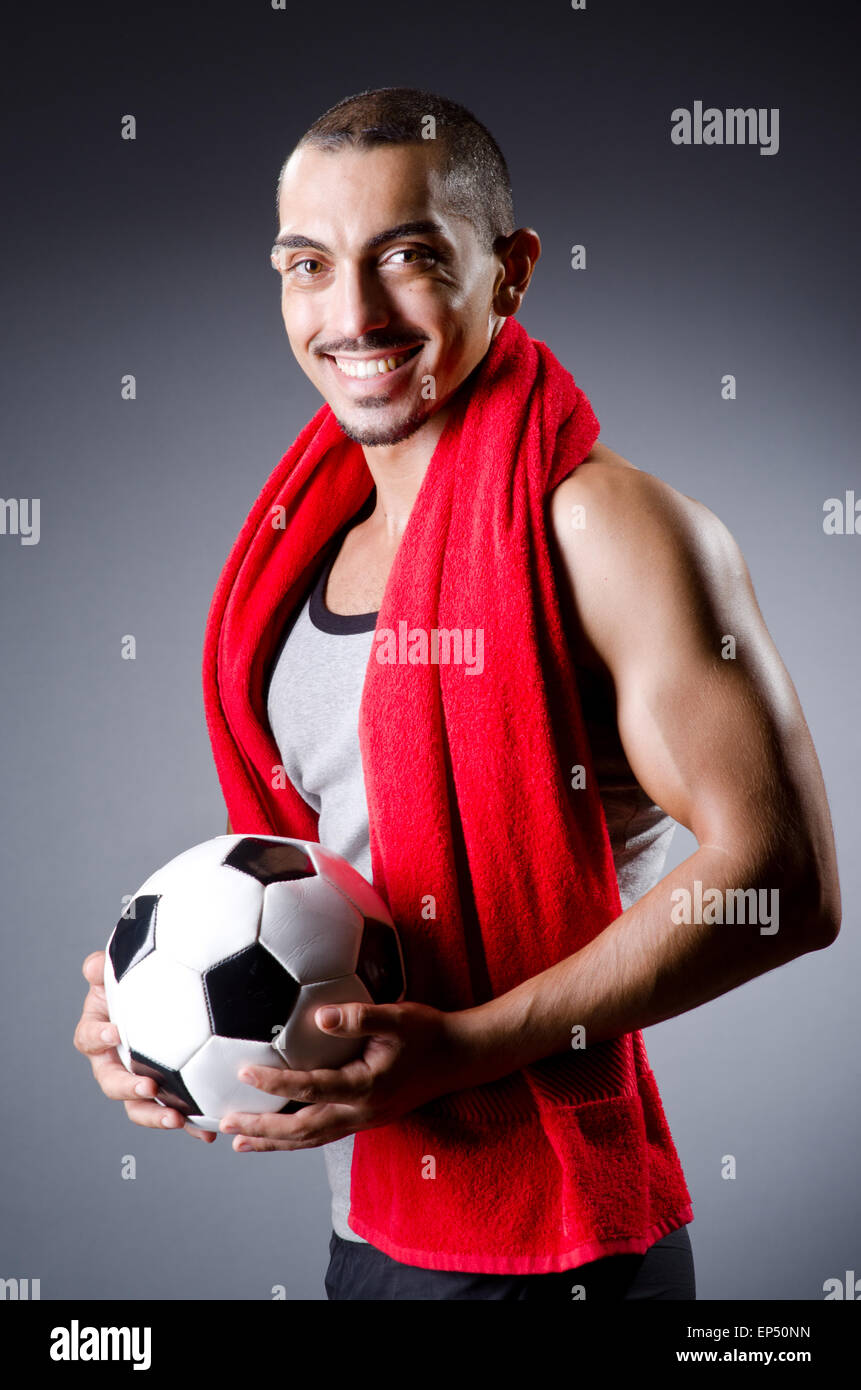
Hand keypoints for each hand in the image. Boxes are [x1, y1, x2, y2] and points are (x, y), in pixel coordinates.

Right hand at [73, 951, 215, 1142]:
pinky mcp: (166, 1095)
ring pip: (139, 1107)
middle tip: (149, 1087)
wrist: (180, 992)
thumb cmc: (147, 979)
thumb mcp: (128, 968)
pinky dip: (190, 1124)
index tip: (116, 1033)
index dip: (98, 1037)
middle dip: (128, 1088)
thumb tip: (94, 966)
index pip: (89, 1037)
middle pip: (111, 1082)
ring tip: (178, 1119)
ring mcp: (139, 1081)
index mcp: (101, 1032)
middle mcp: (114, 1062)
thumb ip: (108, 967)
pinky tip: (208, 1133)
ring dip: (156, 1117)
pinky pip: (174, 1112)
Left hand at [218, 999, 480, 1151]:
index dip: (275, 1083)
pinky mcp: (367, 1119)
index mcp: (366, 1086)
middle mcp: (362, 1112)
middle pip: (303, 1129)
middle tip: (225, 1122)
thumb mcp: (398, 1016)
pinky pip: (323, 1134)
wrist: (461, 1058)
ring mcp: (365, 1120)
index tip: (243, 1072)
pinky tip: (278, 1133)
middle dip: (263, 1127)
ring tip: (238, 1140)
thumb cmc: (429, 1032)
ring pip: (311, 1139)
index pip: (311, 1088)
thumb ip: (360, 1016)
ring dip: (273, 1141)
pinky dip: (295, 1138)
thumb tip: (319, 1015)